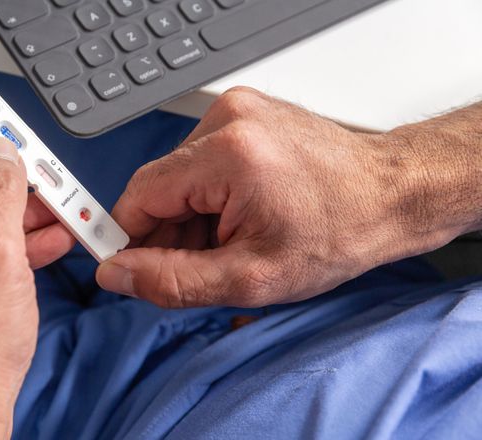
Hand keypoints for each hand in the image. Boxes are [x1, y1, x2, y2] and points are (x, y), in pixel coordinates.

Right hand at [96, 86, 467, 307]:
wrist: (392, 195)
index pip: (139, 196)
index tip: (133, 267)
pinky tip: (239, 218)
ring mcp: (238, 111)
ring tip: (233, 241)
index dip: (129, 238)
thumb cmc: (340, 232)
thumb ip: (173, 280)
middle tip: (203, 265)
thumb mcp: (252, 277)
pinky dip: (210, 197)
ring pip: (179, 177)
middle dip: (169, 232)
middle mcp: (228, 119)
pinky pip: (202, 162)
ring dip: (191, 216)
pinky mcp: (246, 114)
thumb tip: (117, 274)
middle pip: (159, 186)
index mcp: (227, 153)